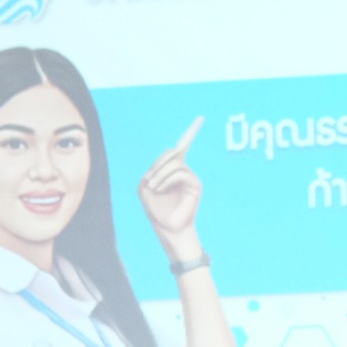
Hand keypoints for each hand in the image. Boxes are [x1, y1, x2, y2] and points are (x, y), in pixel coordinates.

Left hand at [140, 117, 205, 254]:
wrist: (167, 228)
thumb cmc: (155, 209)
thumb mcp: (145, 187)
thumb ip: (152, 170)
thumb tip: (171, 164)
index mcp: (172, 169)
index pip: (183, 146)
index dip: (192, 131)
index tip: (202, 118)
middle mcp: (184, 170)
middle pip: (172, 153)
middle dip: (158, 165)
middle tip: (149, 182)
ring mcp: (191, 177)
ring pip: (174, 163)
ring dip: (159, 174)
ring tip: (153, 188)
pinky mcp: (195, 184)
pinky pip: (180, 173)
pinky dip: (166, 180)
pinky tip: (160, 190)